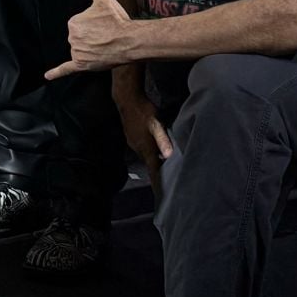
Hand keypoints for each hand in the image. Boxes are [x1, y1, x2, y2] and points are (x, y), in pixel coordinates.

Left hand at [44, 0, 138, 78]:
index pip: (79, 24)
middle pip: (79, 37)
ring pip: (80, 50)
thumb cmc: (118, 20)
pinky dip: (56, 73)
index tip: (103, 24)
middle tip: (107, 35)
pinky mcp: (82, 65)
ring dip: (90, 49)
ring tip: (105, 45)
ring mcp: (77, 52)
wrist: (130, 40)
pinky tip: (48, 76)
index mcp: (73, 23)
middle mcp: (72, 38)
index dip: (93, 25)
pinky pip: (66, 69)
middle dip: (91, 37)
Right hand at [116, 83, 172, 197]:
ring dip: (155, 163)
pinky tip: (156, 150)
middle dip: (158, 175)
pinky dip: (150, 154)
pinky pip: (143, 150)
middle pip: (150, 166)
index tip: (162, 196)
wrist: (127, 99)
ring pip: (147, 157)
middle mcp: (138, 149)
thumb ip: (162, 139)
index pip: (153, 171)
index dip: (157, 184)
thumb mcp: (157, 124)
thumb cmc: (144, 111)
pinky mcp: (132, 138)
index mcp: (146, 148)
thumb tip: (168, 156)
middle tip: (169, 182)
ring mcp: (134, 144)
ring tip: (165, 167)